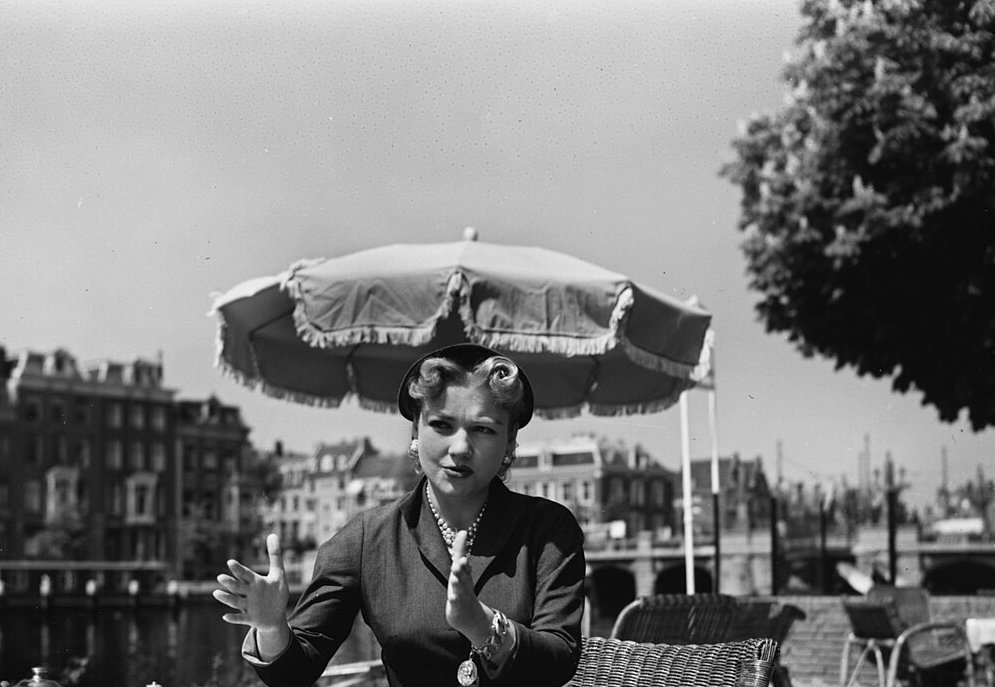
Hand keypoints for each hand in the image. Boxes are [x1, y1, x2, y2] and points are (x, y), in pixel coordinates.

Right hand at [214, 533, 289, 634]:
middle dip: (230, 583)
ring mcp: (249, 606)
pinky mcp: (251, 618)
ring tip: (216, 593)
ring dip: (226, 598)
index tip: (230, 562)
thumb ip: (275, 555)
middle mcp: (249, 593)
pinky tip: (225, 616)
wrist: (275, 616)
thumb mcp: (278, 573)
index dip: (239, 569)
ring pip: (235, 602)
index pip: (245, 574)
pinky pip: (241, 618)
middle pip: (238, 587)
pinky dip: (233, 618)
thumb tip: (272, 534)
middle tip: (220, 577)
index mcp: (255, 582)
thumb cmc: (275, 593)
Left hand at [445, 530, 490, 645]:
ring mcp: (462, 595)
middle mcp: (464, 582)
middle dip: (462, 566)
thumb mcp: (462, 569)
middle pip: (463, 573)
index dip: (461, 547)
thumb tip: (462, 531)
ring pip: (460, 587)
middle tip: (462, 559)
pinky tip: (452, 597)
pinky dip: (455, 599)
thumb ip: (460, 550)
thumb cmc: (463, 588)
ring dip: (459, 581)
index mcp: (464, 573)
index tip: (463, 533)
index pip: (463, 558)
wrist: (471, 616)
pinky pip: (456, 603)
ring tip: (455, 574)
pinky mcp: (457, 607)